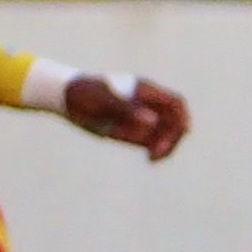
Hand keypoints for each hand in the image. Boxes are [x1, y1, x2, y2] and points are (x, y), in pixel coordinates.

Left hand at [63, 74, 190, 159]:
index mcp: (146, 92)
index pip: (175, 103)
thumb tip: (152, 122)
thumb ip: (127, 110)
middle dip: (173, 137)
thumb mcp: (103, 101)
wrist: (68, 99)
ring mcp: (142, 119)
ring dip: (166, 146)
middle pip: (174, 121)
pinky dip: (156, 151)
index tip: (183, 131)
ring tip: (153, 159)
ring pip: (166, 134)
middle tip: (159, 153)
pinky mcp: (134, 132)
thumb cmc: (85, 94)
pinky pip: (153, 142)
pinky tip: (150, 160)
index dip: (183, 116)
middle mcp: (149, 105)